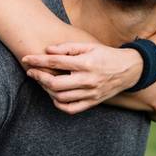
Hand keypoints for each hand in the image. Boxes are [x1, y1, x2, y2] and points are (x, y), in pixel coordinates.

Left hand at [21, 42, 142, 113]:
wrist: (129, 69)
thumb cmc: (106, 55)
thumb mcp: (89, 46)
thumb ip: (67, 48)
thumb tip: (48, 50)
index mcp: (86, 63)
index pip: (56, 63)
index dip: (38, 60)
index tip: (26, 59)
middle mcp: (87, 80)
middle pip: (55, 84)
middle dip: (39, 77)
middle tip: (31, 72)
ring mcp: (90, 94)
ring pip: (60, 97)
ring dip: (47, 90)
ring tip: (42, 81)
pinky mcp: (93, 102)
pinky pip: (71, 109)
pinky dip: (59, 103)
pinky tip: (54, 95)